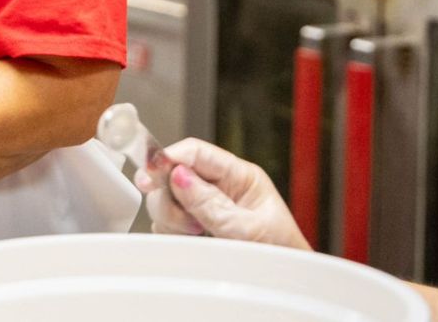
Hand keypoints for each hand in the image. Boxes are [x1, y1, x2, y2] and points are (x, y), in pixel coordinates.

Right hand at [135, 137, 310, 250]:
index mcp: (240, 176)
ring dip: (172, 218)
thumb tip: (179, 176)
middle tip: (187, 221)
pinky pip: (166, 221)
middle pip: (173, 175)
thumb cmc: (281, 255)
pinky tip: (192, 241)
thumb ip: (212, 203)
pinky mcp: (193, 227)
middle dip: (171, 198)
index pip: (196, 152)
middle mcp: (219, 187)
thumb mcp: (249, 229)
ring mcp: (204, 207)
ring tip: (197, 233)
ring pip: (165, 199)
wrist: (287, 284)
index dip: (169, 157)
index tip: (150, 172)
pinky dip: (171, 232)